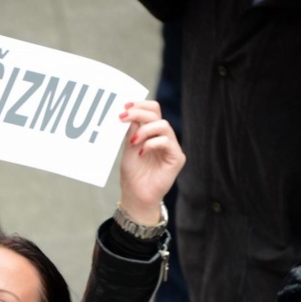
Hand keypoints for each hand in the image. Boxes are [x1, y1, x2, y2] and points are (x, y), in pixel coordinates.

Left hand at [117, 100, 184, 224]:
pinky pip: (167, 142)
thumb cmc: (132, 175)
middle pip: (157, 113)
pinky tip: (141, 152)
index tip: (124, 106)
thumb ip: (132, 132)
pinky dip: (152, 144)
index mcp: (151, 132)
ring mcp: (171, 147)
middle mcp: (163, 137)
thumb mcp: (128, 149)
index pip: (151, 111)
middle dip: (140, 111)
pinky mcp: (176, 158)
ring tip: (133, 141)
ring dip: (145, 129)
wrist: (136, 196)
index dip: (140, 105)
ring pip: (163, 125)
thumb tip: (131, 114)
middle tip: (123, 116)